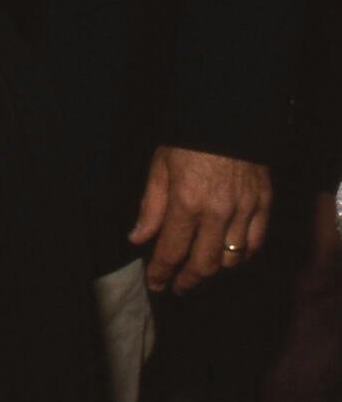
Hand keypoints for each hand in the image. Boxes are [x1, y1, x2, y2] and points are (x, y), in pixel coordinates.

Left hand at [130, 145, 271, 293]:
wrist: (228, 114)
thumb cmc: (188, 139)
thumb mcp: (160, 166)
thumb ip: (151, 206)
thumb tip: (138, 239)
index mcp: (187, 202)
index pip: (172, 251)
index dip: (161, 273)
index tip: (155, 284)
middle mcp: (217, 212)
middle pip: (204, 264)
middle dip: (188, 281)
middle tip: (178, 287)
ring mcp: (245, 210)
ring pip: (231, 259)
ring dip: (214, 270)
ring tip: (200, 270)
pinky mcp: (264, 203)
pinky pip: (256, 243)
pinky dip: (242, 256)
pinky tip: (229, 256)